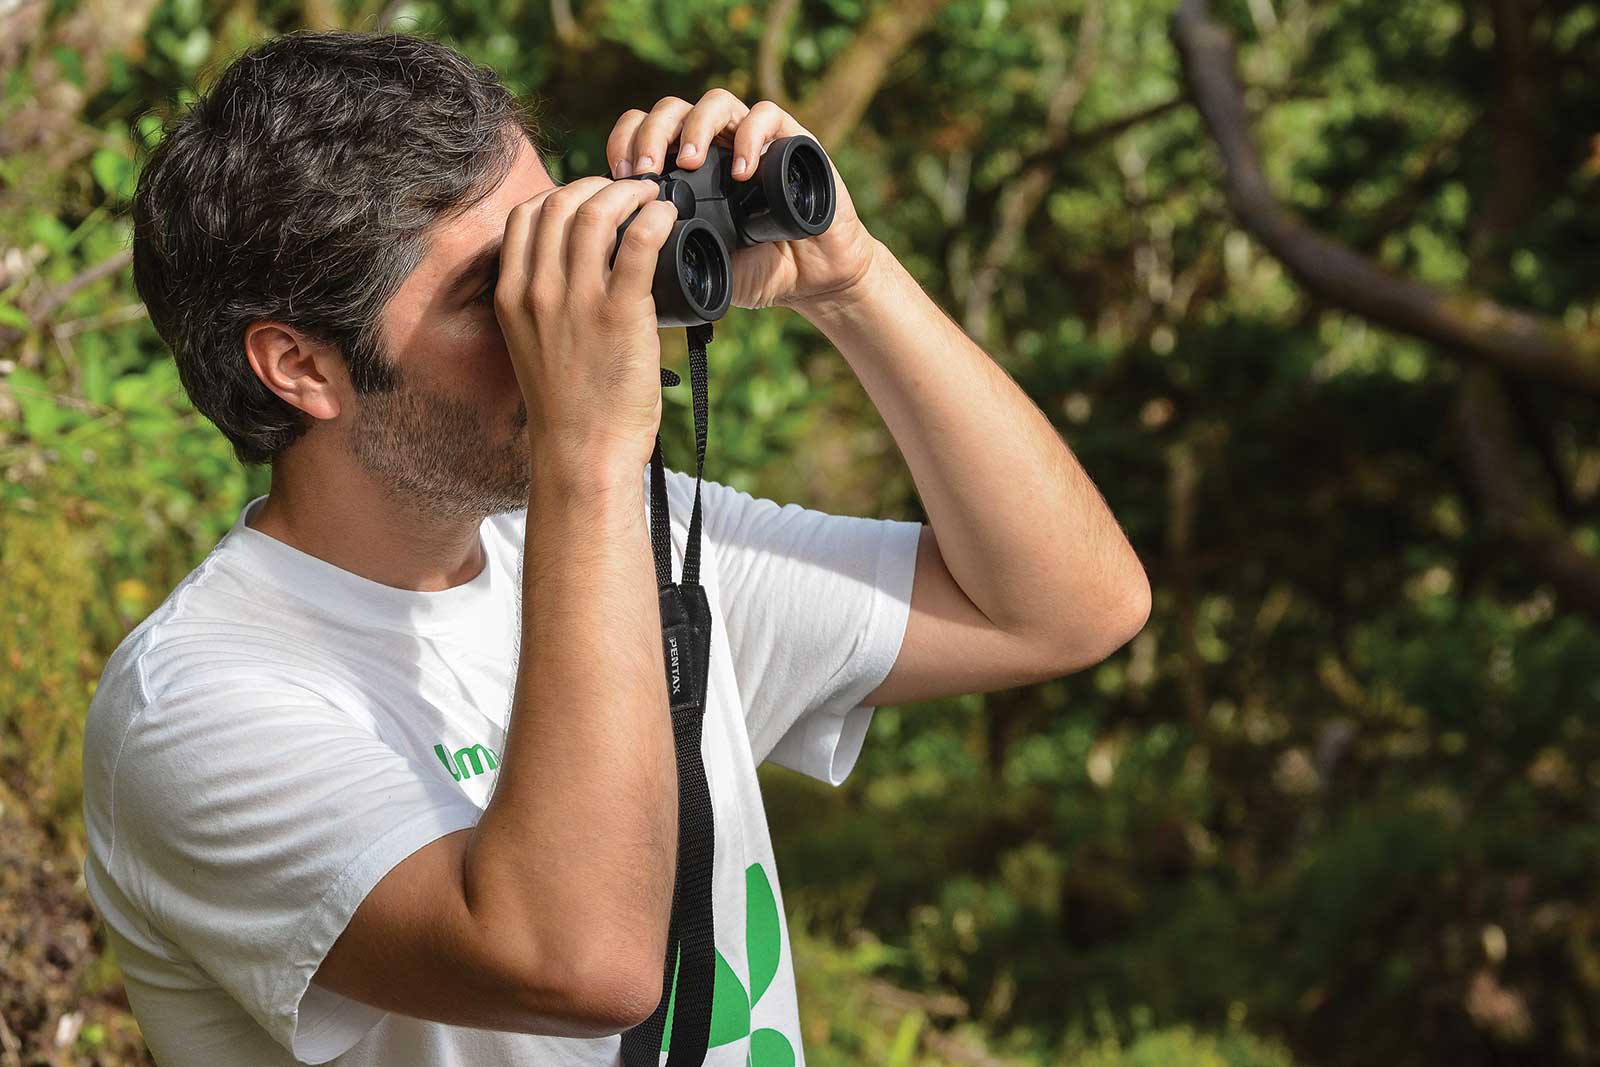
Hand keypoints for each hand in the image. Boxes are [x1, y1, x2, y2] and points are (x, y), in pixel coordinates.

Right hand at [495, 176, 680, 472]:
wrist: (584, 453)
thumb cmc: (569, 406)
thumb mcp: (534, 345)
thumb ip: (545, 304)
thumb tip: (580, 268)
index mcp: (511, 296)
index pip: (525, 216)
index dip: (562, 194)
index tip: (592, 200)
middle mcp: (537, 291)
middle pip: (560, 203)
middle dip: (599, 184)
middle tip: (631, 192)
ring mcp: (576, 301)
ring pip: (596, 212)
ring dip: (630, 192)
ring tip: (652, 197)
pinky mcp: (619, 314)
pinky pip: (637, 243)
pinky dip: (655, 217)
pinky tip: (667, 216)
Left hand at [605, 90, 879, 313]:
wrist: (812, 279)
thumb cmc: (754, 270)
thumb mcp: (699, 262)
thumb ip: (667, 248)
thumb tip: (621, 248)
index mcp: (685, 169)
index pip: (643, 131)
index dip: (624, 142)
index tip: (618, 175)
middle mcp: (716, 146)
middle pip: (672, 110)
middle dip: (651, 132)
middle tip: (644, 169)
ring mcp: (752, 139)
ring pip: (715, 102)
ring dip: (695, 126)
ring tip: (688, 162)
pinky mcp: (791, 141)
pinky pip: (767, 116)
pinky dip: (751, 137)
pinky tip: (743, 171)